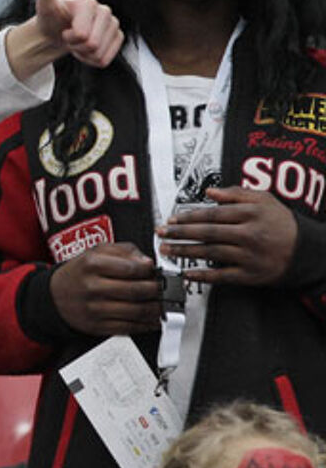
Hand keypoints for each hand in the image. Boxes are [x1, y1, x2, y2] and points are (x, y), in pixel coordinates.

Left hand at [5, 0, 123, 77]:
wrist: (56, 30)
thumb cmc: (51, 17)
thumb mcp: (44, 4)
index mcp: (90, 3)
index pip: (82, 35)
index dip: (69, 38)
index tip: (64, 28)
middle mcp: (106, 11)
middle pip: (92, 45)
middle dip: (76, 46)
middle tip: (69, 36)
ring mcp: (114, 25)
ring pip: (99, 54)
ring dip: (83, 54)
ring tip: (77, 41)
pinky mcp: (118, 37)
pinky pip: (105, 60)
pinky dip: (91, 60)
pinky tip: (85, 48)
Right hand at [50, 242, 160, 335]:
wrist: (55, 295)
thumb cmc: (80, 272)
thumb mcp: (96, 251)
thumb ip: (124, 251)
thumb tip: (147, 261)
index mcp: (92, 264)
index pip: (131, 268)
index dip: (150, 270)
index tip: (156, 271)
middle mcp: (92, 287)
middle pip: (136, 291)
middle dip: (157, 290)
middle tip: (165, 288)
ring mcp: (95, 308)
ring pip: (136, 311)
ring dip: (156, 309)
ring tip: (163, 303)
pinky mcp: (98, 326)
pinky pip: (128, 327)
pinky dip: (146, 324)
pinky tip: (153, 318)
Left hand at [157, 187, 296, 284]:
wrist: (306, 251)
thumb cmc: (282, 223)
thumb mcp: (264, 200)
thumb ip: (236, 193)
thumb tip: (210, 191)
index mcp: (250, 214)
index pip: (212, 214)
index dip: (188, 216)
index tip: (172, 219)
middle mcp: (248, 234)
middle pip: (207, 232)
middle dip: (180, 233)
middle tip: (162, 233)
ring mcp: (249, 256)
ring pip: (210, 252)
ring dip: (185, 251)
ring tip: (167, 249)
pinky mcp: (250, 275)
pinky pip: (222, 276)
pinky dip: (203, 275)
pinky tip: (187, 273)